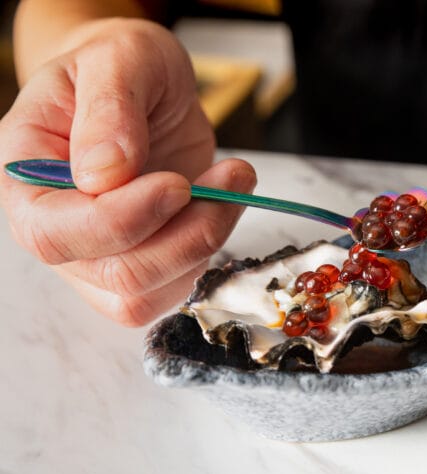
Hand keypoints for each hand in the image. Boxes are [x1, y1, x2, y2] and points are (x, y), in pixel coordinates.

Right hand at [0, 18, 256, 325]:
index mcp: (25, 176)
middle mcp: (56, 226)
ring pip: (145, 293)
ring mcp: (97, 253)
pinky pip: (172, 288)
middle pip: (113, 274)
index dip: (121, 220)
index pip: (54, 231)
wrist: (142, 85)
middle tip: (229, 178)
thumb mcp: (118, 59)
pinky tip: (223, 203)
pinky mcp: (141, 261)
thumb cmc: (120, 67)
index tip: (177, 184)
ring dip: (203, 244)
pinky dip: (209, 252)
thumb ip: (107, 110)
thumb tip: (103, 175)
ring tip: (233, 182)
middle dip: (183, 235)